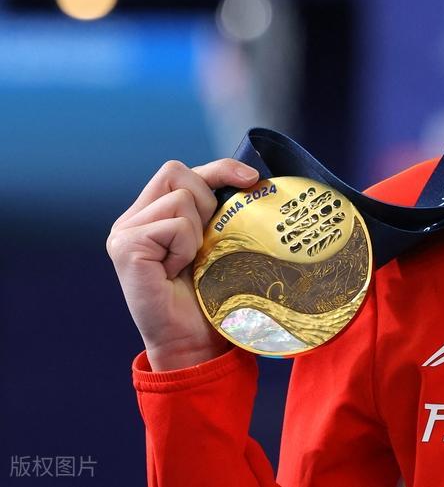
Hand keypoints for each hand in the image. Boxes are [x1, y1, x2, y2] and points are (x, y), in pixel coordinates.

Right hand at [106, 159, 259, 369]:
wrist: (193, 341)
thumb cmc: (209, 294)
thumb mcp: (215, 240)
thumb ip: (215, 209)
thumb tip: (249, 177)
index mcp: (150, 214)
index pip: (181, 171)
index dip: (218, 168)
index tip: (251, 179)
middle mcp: (131, 220)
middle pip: (176, 173)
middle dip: (206, 201)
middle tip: (205, 242)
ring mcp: (124, 233)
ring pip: (181, 200)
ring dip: (197, 233)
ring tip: (189, 263)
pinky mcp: (125, 247)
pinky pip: (174, 225)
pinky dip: (186, 247)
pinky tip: (176, 271)